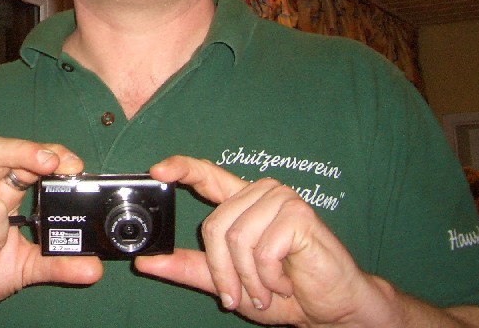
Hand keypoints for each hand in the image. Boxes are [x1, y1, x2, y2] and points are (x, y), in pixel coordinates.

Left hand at [134, 156, 391, 326]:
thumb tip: (145, 262)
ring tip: (268, 289)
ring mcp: (280, 199)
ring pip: (237, 238)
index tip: (157, 170)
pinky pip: (262, 249)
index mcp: (241, 204)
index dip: (181, 169)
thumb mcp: (229, 283)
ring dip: (250, 278)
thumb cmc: (284, 293)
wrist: (332, 308)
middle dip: (225, 270)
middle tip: (243, 294)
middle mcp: (260, 194)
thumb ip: (190, 269)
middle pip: (215, 226)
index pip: (207, 176)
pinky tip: (286, 283)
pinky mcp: (298, 214)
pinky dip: (269, 278)